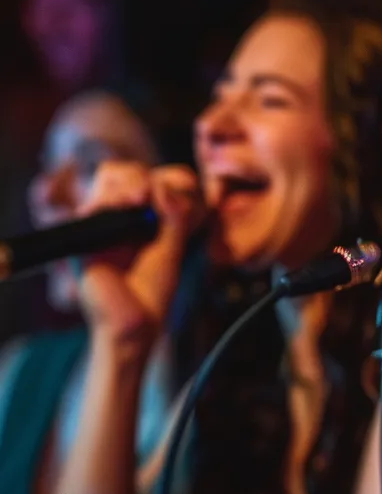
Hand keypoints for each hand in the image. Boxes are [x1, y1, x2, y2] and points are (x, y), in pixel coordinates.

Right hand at [75, 161, 200, 352]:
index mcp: (142, 215)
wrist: (135, 322)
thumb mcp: (174, 246)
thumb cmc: (153, 288)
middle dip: (147, 176)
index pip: (153, 178)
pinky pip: (93, 207)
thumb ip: (174, 215)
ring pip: (110, 178)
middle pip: (126, 171)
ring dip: (132, 183)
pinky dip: (112, 202)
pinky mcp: (83, 237)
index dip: (174, 180)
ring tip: (141, 200)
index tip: (187, 199)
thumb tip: (162, 186)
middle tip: (157, 196)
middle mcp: (118, 215)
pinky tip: (129, 208)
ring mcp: (99, 223)